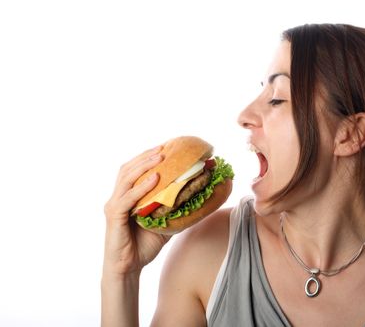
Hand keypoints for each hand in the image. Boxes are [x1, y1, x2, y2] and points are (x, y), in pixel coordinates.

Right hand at [103, 145, 170, 276]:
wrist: (129, 268)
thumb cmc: (144, 245)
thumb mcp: (164, 223)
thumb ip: (175, 210)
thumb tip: (199, 199)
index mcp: (127, 196)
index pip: (134, 171)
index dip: (147, 157)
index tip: (165, 147)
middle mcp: (117, 198)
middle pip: (128, 169)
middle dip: (146, 156)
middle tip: (164, 147)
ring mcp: (114, 206)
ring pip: (126, 178)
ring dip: (144, 165)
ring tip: (161, 156)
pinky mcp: (114, 217)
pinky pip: (128, 198)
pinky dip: (141, 187)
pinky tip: (155, 178)